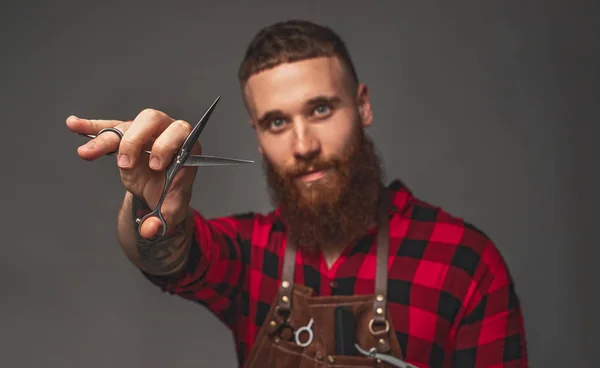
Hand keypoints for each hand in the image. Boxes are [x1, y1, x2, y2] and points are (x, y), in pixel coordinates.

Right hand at [66, 109, 200, 238]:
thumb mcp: (170, 212)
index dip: (166, 145)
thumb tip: (149, 230)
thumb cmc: (170, 196)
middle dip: (136, 140)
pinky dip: (90, 126)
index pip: (180, 132)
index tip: (156, 166)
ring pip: (125, 126)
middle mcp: (166, 132)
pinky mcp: (126, 135)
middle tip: (125, 165)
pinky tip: (74, 124)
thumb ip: (163, 221)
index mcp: (186, 146)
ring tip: (87, 153)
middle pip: (152, 119)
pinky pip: (107, 127)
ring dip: (106, 140)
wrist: (160, 193)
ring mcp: (145, 131)